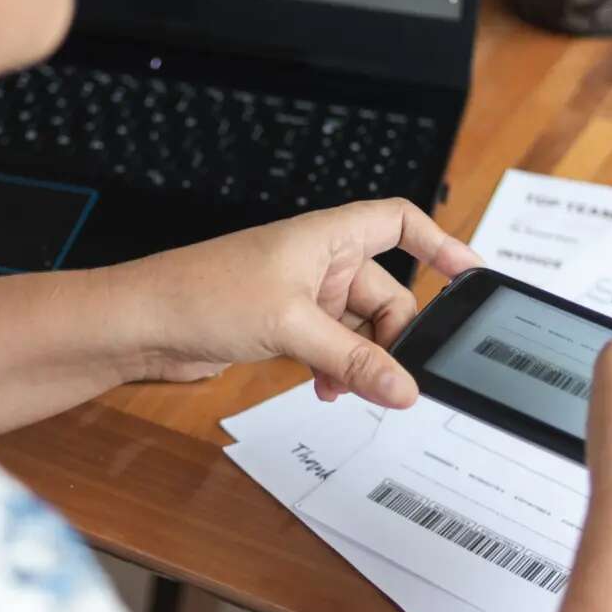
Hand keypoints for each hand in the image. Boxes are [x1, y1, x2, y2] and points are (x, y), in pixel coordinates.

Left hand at [117, 198, 482, 406]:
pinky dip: (337, 369)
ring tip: (348, 387)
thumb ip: (353, 359)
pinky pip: (332, 347)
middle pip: (386, 292)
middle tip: (394, 374)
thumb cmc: (200, 293)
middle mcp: (318, 260)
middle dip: (393, 335)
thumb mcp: (291, 327)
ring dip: (361, 360)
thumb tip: (405, 386)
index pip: (400, 222)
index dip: (439, 244)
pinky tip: (326, 389)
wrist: (139, 323)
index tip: (472, 277)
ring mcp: (301, 295)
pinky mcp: (283, 326)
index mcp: (326, 236)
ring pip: (359, 328)